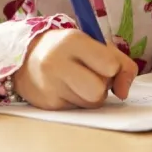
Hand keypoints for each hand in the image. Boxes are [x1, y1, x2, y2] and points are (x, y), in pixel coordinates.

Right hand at [13, 28, 137, 109]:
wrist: (27, 57)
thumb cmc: (70, 50)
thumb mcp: (95, 45)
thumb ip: (121, 63)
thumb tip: (124, 92)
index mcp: (72, 41)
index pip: (109, 65)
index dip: (113, 68)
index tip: (105, 64)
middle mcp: (56, 63)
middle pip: (99, 90)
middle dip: (102, 86)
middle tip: (93, 75)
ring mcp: (49, 86)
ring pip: (91, 103)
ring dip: (92, 95)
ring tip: (79, 81)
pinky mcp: (48, 105)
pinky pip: (79, 110)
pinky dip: (79, 100)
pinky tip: (68, 89)